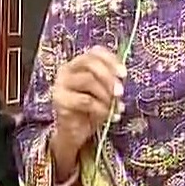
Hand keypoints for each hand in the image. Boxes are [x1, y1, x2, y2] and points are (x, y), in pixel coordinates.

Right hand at [51, 46, 125, 160]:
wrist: (74, 133)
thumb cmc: (91, 110)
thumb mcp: (104, 93)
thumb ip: (111, 82)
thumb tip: (121, 78)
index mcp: (78, 64)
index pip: (94, 52)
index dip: (111, 60)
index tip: (124, 74)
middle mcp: (66, 70)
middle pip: (89, 63)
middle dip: (108, 77)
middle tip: (120, 92)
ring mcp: (61, 85)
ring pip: (88, 80)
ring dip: (105, 95)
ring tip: (113, 108)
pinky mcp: (60, 101)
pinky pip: (85, 100)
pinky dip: (100, 108)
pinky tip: (106, 116)